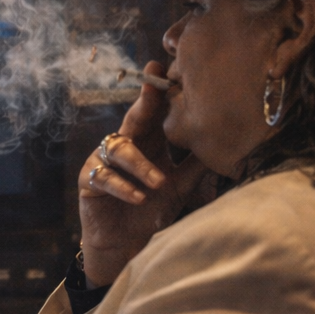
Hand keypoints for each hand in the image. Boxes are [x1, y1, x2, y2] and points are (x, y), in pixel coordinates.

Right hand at [78, 61, 211, 286]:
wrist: (126, 244)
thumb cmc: (152, 211)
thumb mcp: (180, 186)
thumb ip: (196, 164)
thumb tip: (224, 140)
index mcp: (147, 142)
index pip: (154, 113)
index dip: (158, 92)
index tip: (165, 69)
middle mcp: (124, 145)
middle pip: (133, 119)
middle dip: (144, 104)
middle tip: (153, 89)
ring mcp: (103, 161)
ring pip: (119, 150)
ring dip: (140, 165)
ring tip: (158, 182)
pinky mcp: (89, 181)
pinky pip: (104, 177)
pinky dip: (123, 187)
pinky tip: (138, 198)